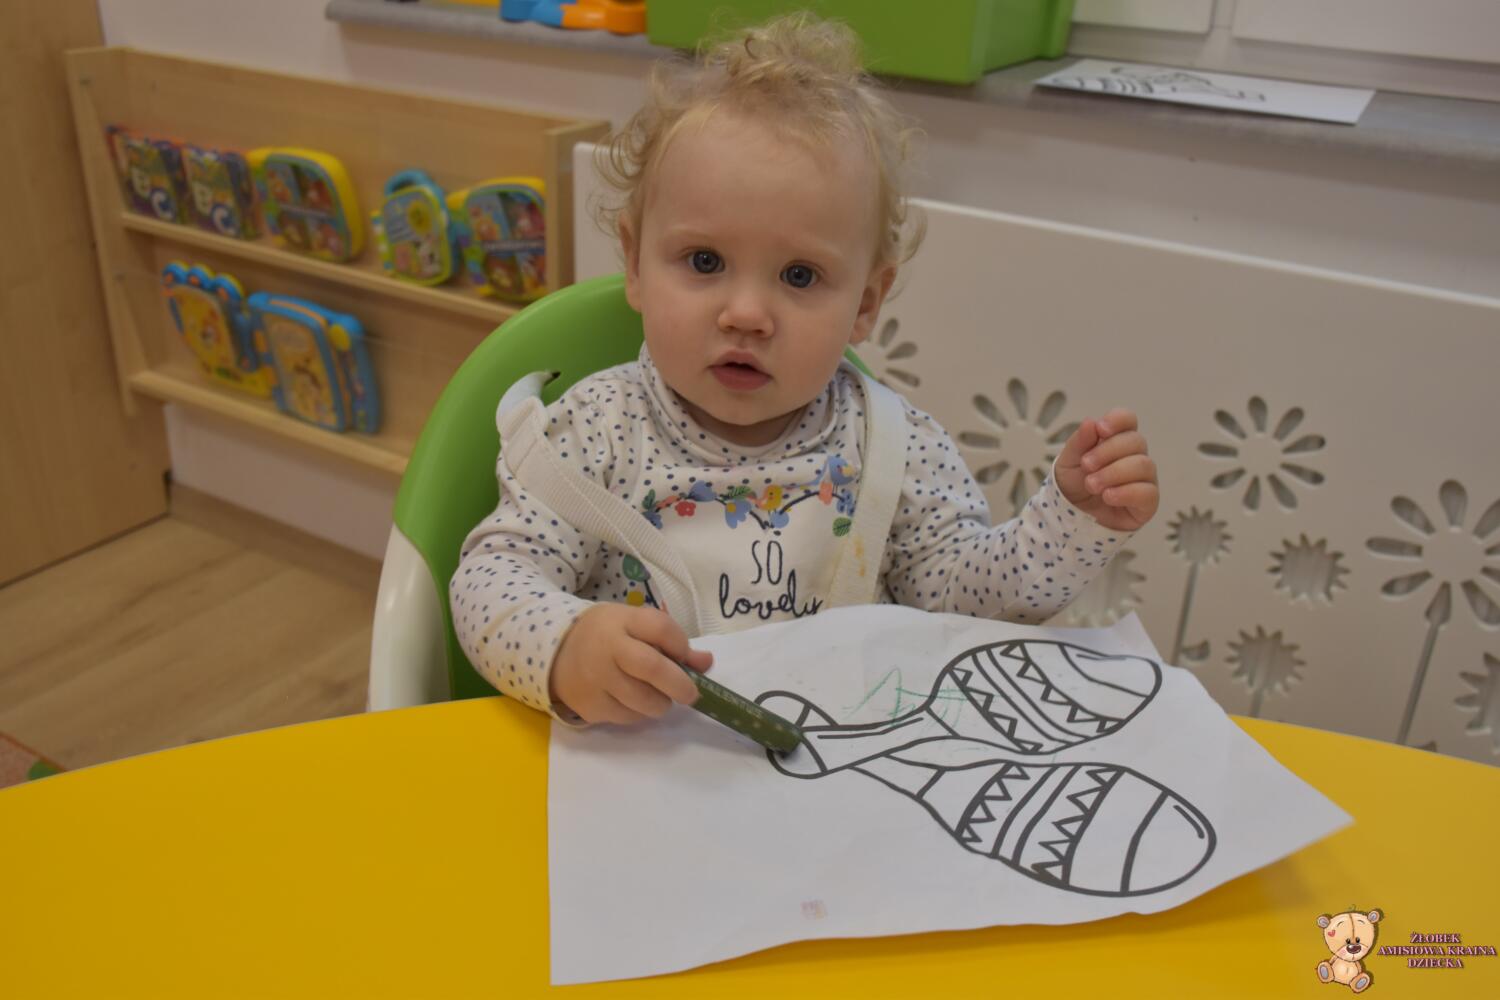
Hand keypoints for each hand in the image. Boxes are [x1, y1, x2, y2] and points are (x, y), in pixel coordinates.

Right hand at [549, 604, 713, 724]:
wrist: (556, 653)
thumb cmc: (607, 636)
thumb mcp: (634, 626)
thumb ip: (671, 641)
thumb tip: (706, 663)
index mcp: (622, 621)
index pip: (661, 628)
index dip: (681, 645)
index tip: (686, 657)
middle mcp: (607, 649)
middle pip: (653, 668)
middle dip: (680, 684)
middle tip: (691, 694)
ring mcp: (596, 680)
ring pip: (644, 701)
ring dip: (661, 703)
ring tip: (658, 696)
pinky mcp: (591, 706)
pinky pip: (628, 717)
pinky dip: (639, 713)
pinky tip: (632, 701)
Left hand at [1054, 408, 1158, 532]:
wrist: (1071, 517)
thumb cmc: (1074, 484)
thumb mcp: (1068, 461)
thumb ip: (1079, 442)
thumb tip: (1091, 422)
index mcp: (1116, 440)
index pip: (1128, 420)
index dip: (1118, 420)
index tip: (1101, 429)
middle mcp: (1135, 456)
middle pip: (1136, 441)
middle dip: (1107, 452)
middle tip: (1086, 466)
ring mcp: (1144, 479)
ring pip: (1143, 465)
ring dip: (1113, 473)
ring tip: (1092, 485)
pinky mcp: (1148, 503)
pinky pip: (1148, 492)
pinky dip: (1126, 492)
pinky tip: (1108, 496)